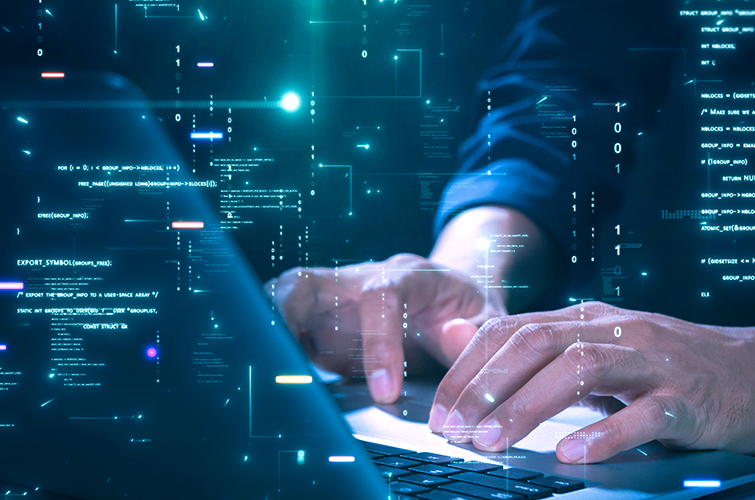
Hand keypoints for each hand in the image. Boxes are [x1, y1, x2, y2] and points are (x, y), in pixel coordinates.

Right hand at [266, 253, 503, 402]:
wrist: (450, 298)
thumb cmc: (467, 311)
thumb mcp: (489, 318)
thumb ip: (478, 332)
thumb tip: (456, 337)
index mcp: (407, 274)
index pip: (381, 297)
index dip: (379, 344)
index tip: (385, 393)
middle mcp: (359, 280)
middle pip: (306, 281)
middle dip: (284, 314)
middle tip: (280, 361)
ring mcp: (331, 300)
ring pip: (283, 299)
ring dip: (268, 330)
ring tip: (265, 371)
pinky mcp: (316, 324)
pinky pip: (281, 328)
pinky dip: (274, 350)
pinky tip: (276, 380)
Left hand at [428, 301, 754, 462]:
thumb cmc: (675, 368)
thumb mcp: (606, 352)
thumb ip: (550, 357)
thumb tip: (480, 373)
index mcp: (588, 319)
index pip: (511, 332)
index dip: (468, 370)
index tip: (438, 410)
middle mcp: (615, 331)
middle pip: (534, 344)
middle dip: (483, 387)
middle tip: (451, 429)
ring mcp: (654, 361)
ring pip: (578, 369)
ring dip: (527, 406)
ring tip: (493, 442)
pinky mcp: (689, 396)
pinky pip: (643, 412)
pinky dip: (604, 432)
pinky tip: (572, 453)